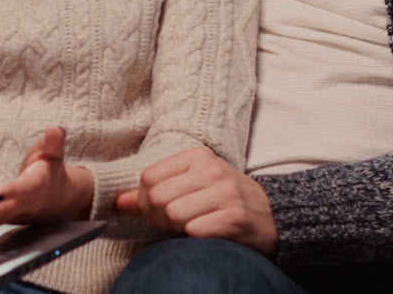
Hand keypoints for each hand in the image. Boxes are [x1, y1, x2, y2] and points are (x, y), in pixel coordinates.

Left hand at [0, 127, 94, 226]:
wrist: (58, 197)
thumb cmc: (50, 171)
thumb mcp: (53, 153)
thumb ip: (53, 142)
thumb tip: (55, 131)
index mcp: (38, 185)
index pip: (25, 189)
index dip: (12, 192)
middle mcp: (27, 203)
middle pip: (8, 209)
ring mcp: (17, 214)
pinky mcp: (7, 219)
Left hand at [115, 147, 276, 254]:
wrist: (274, 216)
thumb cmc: (226, 199)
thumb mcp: (193, 184)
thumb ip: (155, 191)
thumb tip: (118, 202)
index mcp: (199, 156)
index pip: (149, 177)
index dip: (146, 200)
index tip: (159, 210)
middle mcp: (212, 170)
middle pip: (158, 197)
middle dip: (158, 217)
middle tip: (174, 223)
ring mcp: (225, 194)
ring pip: (173, 214)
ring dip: (177, 228)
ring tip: (193, 225)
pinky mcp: (234, 218)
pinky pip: (193, 231)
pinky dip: (195, 237)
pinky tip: (208, 232)